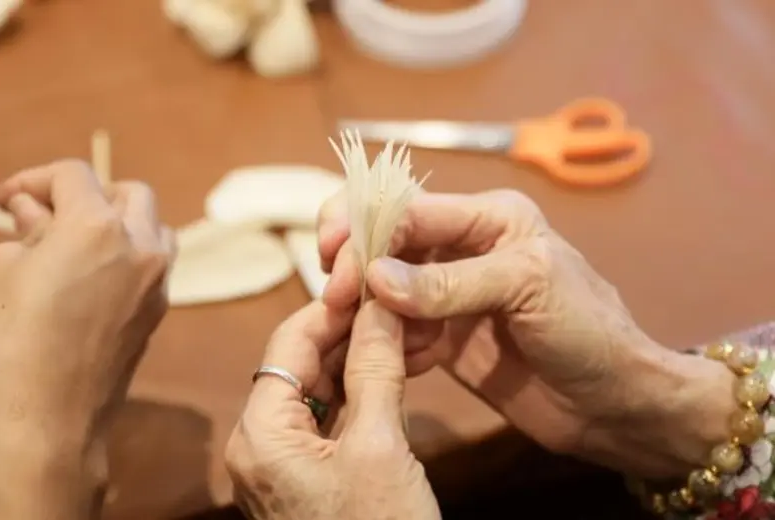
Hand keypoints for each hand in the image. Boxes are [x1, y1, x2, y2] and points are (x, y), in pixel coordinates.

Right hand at [0, 160, 173, 518]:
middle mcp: (140, 245)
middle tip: (47, 217)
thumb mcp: (4, 272)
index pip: (74, 174)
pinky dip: (130, 253)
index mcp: (97, 225)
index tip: (7, 201)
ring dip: (119, 222)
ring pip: (152, 225)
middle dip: (88, 195)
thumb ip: (24, 229)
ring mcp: (158, 278)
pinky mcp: (161, 308)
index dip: (34, 179)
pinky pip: (154, 262)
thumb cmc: (11, 340)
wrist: (48, 417)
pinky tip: (94, 275)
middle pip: (128, 192)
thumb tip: (30, 210)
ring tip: (75, 243)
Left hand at [225, 301, 440, 519]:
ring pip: (323, 392)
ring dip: (366, 362)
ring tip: (410, 334)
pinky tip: (398, 373)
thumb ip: (375, 371)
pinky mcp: (311, 479)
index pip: (290, 343)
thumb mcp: (379, 447)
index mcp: (260, 434)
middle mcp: (261, 445)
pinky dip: (366, 396)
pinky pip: (334, 421)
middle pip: (305, 365)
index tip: (376, 279)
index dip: (334, 307)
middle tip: (403, 305)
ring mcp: (285, 465)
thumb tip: (380, 305)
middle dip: (357, 333)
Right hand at [318, 189, 735, 476]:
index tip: (335, 261)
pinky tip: (387, 360)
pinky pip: (397, 332)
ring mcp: (449, 296)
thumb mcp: (527, 288)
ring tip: (352, 331)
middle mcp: (464, 249)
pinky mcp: (443, 338)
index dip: (367, 228)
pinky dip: (383, 343)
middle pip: (387, 241)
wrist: (614, 403)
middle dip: (354, 263)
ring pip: (384, 289)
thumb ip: (451, 283)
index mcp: (488, 218)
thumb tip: (375, 277)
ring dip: (363, 308)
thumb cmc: (588, 330)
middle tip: (332, 296)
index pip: (410, 209)